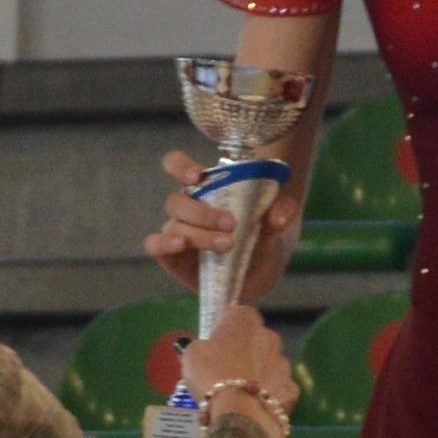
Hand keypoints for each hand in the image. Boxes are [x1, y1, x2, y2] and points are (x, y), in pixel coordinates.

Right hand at [144, 144, 296, 299]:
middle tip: (232, 224)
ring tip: (226, 245)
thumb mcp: (278, 218)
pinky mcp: (172, 256)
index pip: (176, 166)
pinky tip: (181, 246)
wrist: (262, 271)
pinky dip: (164, 244)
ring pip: (174, 226)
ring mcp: (177, 231)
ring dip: (199, 234)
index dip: (180, 166)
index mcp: (205, 188)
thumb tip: (278, 217)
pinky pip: (155, 245)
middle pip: (178, 201)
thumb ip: (283, 210)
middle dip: (203, 213)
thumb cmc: (263, 234)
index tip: (197, 175)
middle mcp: (187, 207)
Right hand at [152, 296, 294, 425]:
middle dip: (246, 351)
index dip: (229, 328)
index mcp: (245, 321)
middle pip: (258, 340)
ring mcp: (284, 363)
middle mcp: (270, 336)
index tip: (218, 343)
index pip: (240, 315)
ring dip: (258, 373)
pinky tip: (256, 406)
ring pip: (270, 364)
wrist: (239, 414)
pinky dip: (269, 395)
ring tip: (240, 393)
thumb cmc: (211, 375)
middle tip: (227, 370)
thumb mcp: (192, 356)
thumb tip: (201, 347)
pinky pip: (278, 388)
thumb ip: (199, 346)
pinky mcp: (292, 389)